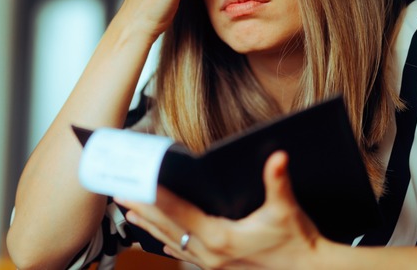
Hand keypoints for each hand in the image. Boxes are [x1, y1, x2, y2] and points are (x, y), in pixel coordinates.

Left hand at [116, 152, 328, 268]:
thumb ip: (278, 182)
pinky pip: (184, 254)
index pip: (179, 212)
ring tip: (128, 212)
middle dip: (142, 208)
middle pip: (167, 226)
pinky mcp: (217, 267)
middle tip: (119, 191)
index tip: (136, 183)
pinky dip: (168, 243)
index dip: (155, 196)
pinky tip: (158, 240)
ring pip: (172, 241)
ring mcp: (212, 264)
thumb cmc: (297, 241)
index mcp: (221, 237)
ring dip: (149, 226)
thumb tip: (278, 157)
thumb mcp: (287, 210)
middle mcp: (211, 253)